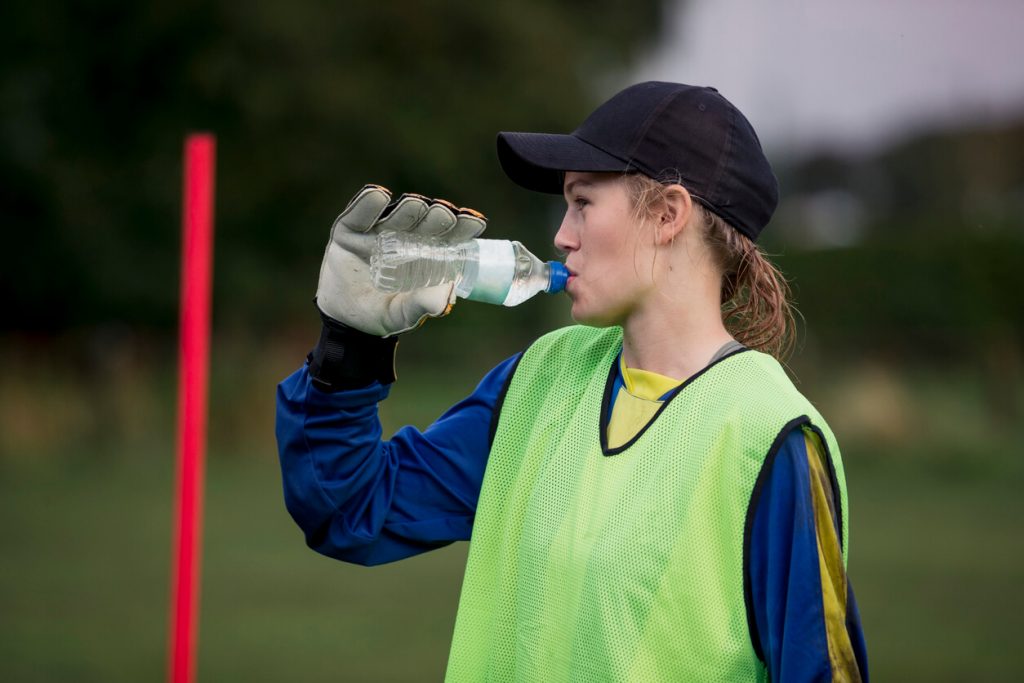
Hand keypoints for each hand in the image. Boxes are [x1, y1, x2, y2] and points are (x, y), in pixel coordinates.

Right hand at [315, 185, 486, 336]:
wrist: (343, 319)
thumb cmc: (381, 314)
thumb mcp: (402, 315)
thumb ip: (422, 306)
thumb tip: (447, 293)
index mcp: (426, 255)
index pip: (449, 236)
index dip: (463, 227)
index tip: (475, 223)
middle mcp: (405, 237)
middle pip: (426, 219)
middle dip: (438, 216)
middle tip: (444, 215)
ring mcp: (377, 231)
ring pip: (397, 212)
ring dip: (410, 208)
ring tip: (416, 206)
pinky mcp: (349, 230)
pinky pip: (359, 213)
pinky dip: (368, 203)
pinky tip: (378, 195)